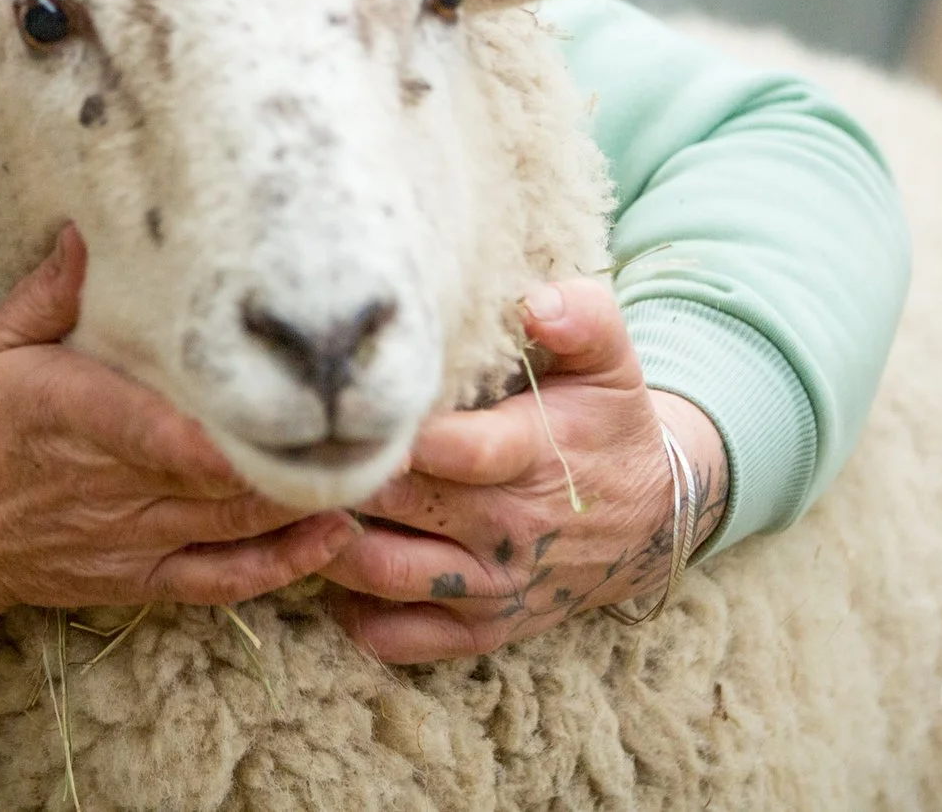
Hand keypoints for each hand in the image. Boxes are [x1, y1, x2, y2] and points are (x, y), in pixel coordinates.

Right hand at [0, 225, 360, 703]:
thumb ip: (46, 294)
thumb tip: (96, 228)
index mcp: (73, 415)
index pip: (161, 430)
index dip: (231, 429)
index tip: (297, 402)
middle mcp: (115, 483)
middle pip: (227, 472)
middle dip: (305, 445)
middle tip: (380, 403)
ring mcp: (135, 536)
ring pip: (240, 521)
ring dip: (310, 492)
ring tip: (380, 453)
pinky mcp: (143, 576)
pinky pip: (224, 578)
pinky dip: (282, 563)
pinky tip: (334, 534)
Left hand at [323, 277, 728, 663]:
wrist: (653, 516)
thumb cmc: (608, 422)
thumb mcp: (614, 362)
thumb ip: (583, 318)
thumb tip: (535, 302)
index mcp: (534, 455)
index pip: (450, 449)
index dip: (391, 429)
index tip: (341, 400)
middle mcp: (507, 530)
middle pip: (395, 504)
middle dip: (336, 472)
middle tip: (288, 438)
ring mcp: (490, 586)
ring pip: (381, 572)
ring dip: (327, 539)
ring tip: (295, 493)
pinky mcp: (479, 628)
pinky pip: (398, 638)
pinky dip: (352, 613)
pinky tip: (330, 563)